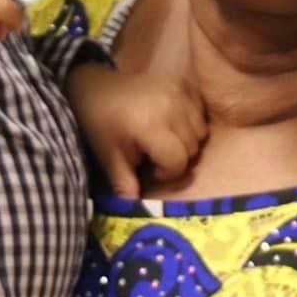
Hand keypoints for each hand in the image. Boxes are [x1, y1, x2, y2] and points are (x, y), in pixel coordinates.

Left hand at [67, 62, 207, 197]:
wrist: (95, 87)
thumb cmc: (100, 125)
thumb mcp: (109, 158)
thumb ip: (125, 185)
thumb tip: (137, 212)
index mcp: (150, 125)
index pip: (178, 161)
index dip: (166, 171)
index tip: (148, 166)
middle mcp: (170, 106)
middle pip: (192, 148)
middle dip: (176, 157)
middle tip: (153, 153)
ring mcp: (179, 92)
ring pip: (201, 131)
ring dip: (186, 140)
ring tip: (162, 137)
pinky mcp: (182, 83)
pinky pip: (200, 111)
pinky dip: (191, 120)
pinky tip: (170, 121)